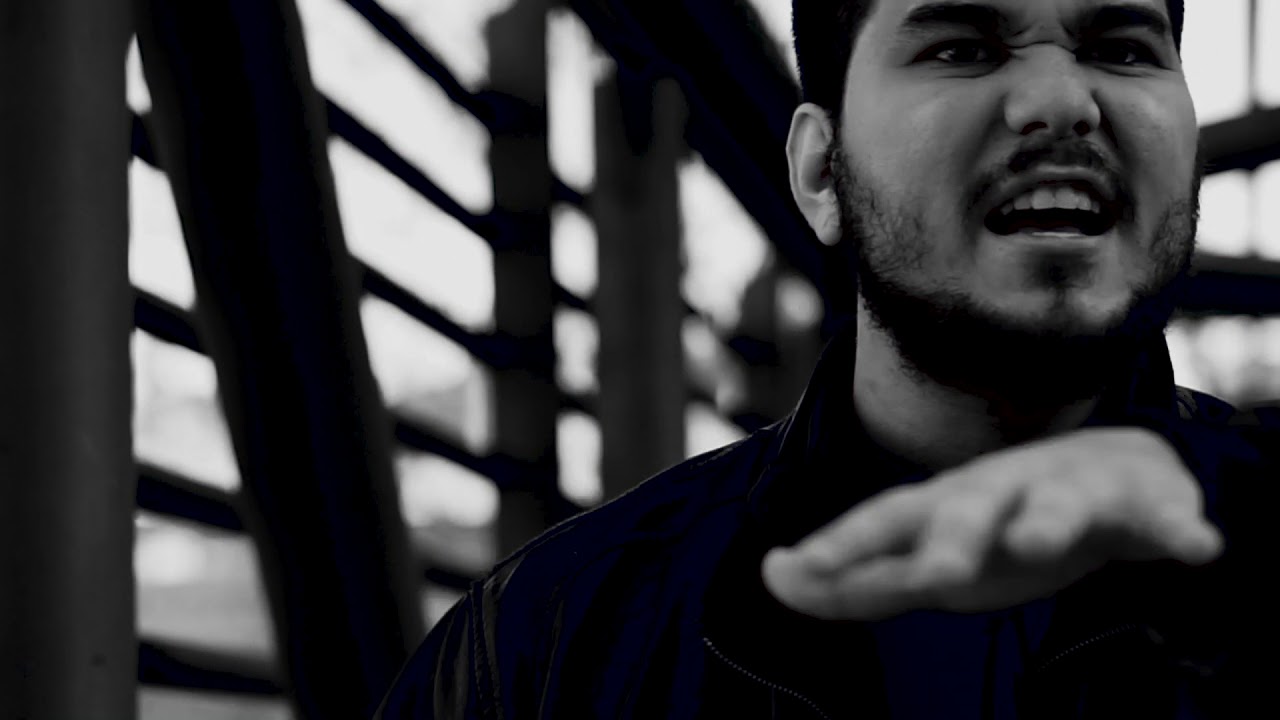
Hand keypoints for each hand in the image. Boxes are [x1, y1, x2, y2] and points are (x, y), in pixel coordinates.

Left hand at [760, 426, 1223, 621]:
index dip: (842, 545)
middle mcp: (998, 490)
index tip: (791, 566)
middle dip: (949, 540)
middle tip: (931, 577)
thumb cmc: (998, 528)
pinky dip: (1178, 527)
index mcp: (943, 506)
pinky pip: (1163, 515)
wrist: (1107, 473)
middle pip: (966, 509)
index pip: (883, 522)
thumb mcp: (930, 556)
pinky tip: (1198, 547)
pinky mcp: (1138, 502)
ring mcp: (1068, 490)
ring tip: (1039, 543)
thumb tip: (772, 577)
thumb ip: (857, 576)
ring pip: (1058, 502)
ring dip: (1048, 520)